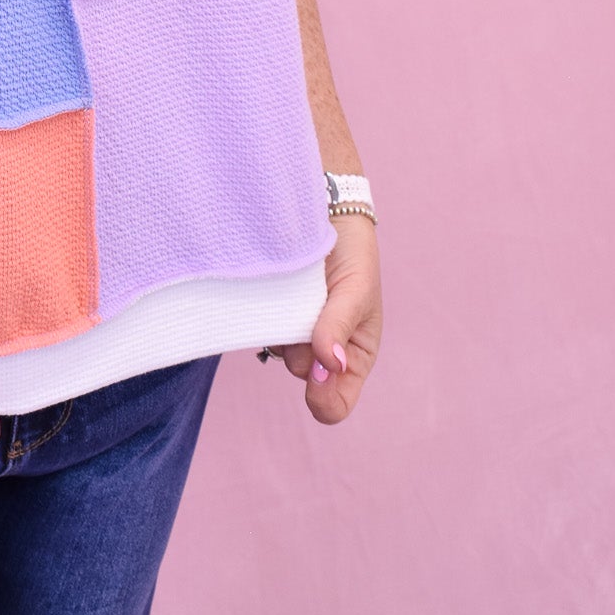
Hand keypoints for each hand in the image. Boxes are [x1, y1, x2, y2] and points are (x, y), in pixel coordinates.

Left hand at [274, 214, 381, 424]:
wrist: (325, 211)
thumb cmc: (351, 254)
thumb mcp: (356, 289)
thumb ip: (339, 327)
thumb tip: (329, 365)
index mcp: (354, 355)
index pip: (336, 403)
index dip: (325, 396)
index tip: (319, 368)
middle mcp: (321, 351)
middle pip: (302, 376)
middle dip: (304, 347)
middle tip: (313, 305)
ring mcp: (294, 332)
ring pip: (278, 352)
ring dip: (282, 328)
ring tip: (298, 288)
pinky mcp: (270, 312)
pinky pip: (259, 328)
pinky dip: (264, 314)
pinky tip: (274, 289)